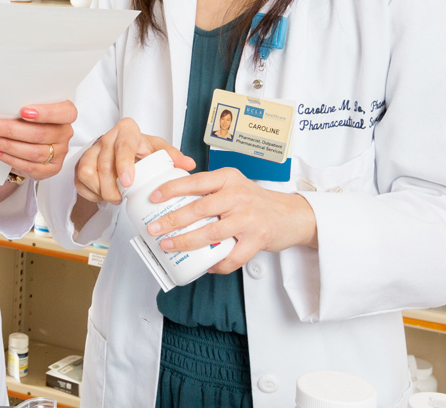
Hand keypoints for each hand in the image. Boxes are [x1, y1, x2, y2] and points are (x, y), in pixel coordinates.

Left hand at [0, 101, 75, 180]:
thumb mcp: (29, 109)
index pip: (65, 113)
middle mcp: (64, 133)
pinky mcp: (51, 169)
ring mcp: (59, 152)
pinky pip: (29, 166)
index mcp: (65, 114)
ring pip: (33, 152)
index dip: (45, 113)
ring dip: (7, 145)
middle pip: (40, 133)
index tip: (23, 111)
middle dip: (11, 130)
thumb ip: (22, 106)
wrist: (29, 142)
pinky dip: (9, 158)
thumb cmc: (29, 120)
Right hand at [73, 118, 193, 204]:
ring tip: (113, 197)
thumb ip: (173, 156)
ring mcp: (91, 150)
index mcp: (126, 131)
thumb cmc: (141, 149)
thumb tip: (188, 164)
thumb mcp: (158, 149)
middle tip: (121, 199)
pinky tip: (102, 196)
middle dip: (111, 187)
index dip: (124, 164)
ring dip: (100, 190)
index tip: (129, 181)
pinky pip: (79, 181)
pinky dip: (91, 193)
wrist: (122, 148)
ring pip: (87, 172)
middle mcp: (106, 138)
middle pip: (102, 164)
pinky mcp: (80, 163)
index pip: (123, 146)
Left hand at [143, 169, 318, 273]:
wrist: (291, 215)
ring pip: (211, 233)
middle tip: (154, 228)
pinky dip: (217, 264)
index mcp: (229, 179)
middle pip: (199, 208)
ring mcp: (249, 218)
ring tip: (169, 246)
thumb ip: (209, 190)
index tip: (154, 197)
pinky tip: (205, 266)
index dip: (172, 188)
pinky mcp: (258, 239)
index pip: (196, 181)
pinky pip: (232, 257)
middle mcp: (239, 196)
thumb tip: (171, 200)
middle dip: (172, 220)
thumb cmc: (255, 201)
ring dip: (186, 242)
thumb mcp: (233, 185)